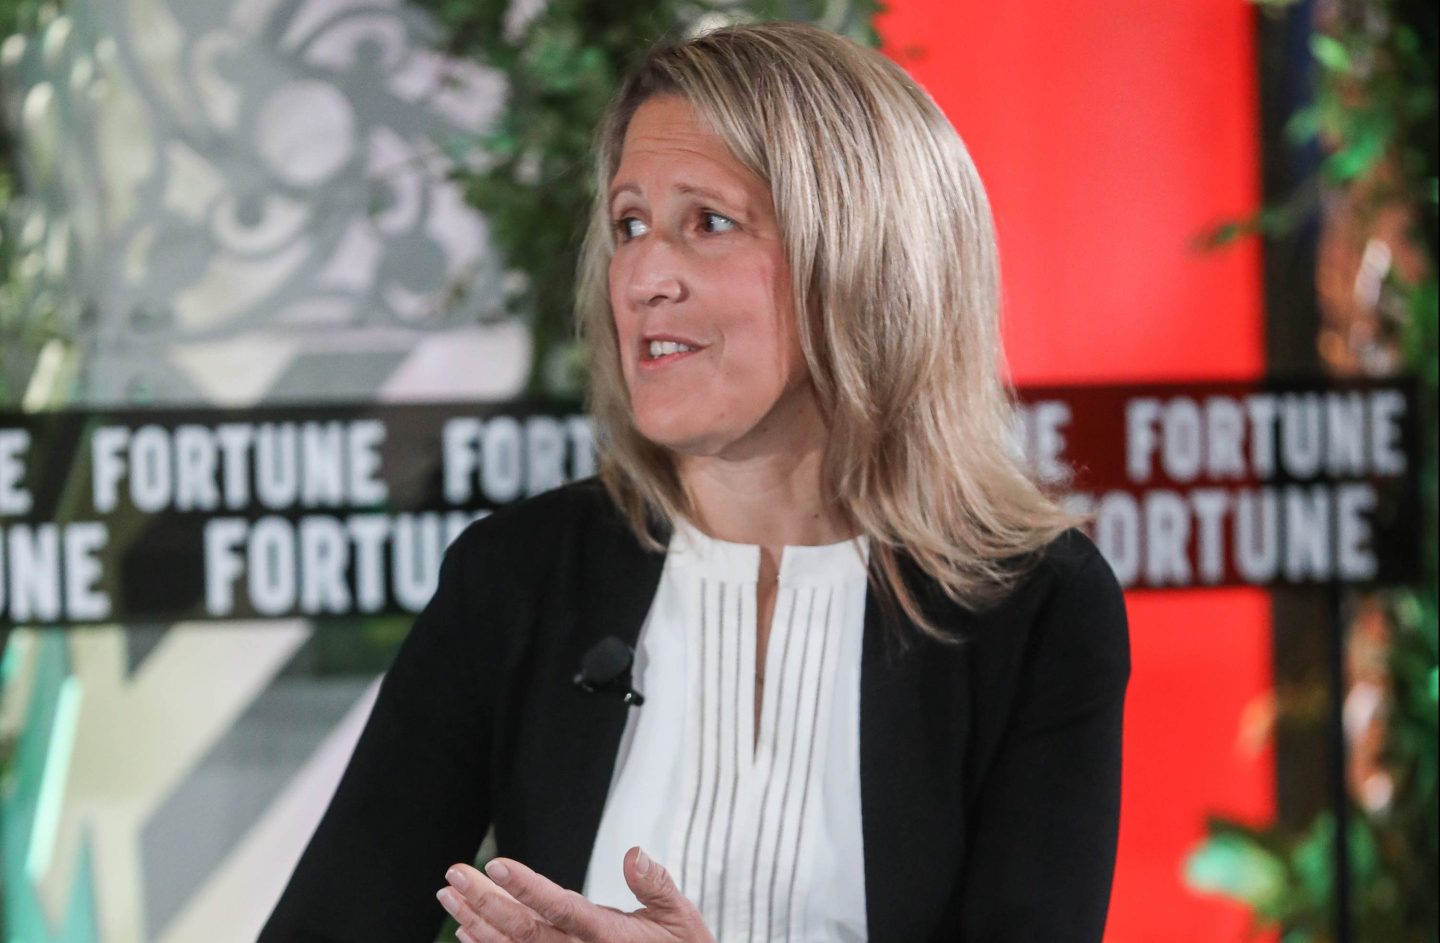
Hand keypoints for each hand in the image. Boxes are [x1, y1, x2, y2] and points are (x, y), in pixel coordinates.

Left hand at [436, 846, 715, 942]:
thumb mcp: (682, 918)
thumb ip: (656, 885)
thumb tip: (634, 853)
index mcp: (609, 936)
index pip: (561, 908)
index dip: (528, 888)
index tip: (498, 865)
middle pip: (524, 930)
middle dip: (486, 900)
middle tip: (455, 874)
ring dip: (477, 919)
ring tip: (449, 894)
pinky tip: (466, 929)